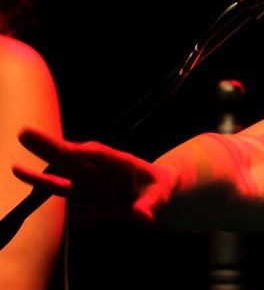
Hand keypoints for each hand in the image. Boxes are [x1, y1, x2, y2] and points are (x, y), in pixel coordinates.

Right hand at [12, 126, 173, 225]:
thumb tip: (143, 216)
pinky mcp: (77, 196)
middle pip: (64, 156)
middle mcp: (93, 167)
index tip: (42, 140)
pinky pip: (60, 198)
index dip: (66, 149)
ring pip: (56, 177)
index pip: (86, 153)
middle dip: (45, 147)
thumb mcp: (158, 196)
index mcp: (112, 160)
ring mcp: (82, 181)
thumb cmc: (156, 189)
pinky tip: (43, 200)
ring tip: (19, 170)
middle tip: (24, 134)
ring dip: (40, 179)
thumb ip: (148, 206)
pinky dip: (49, 200)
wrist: (152, 192)